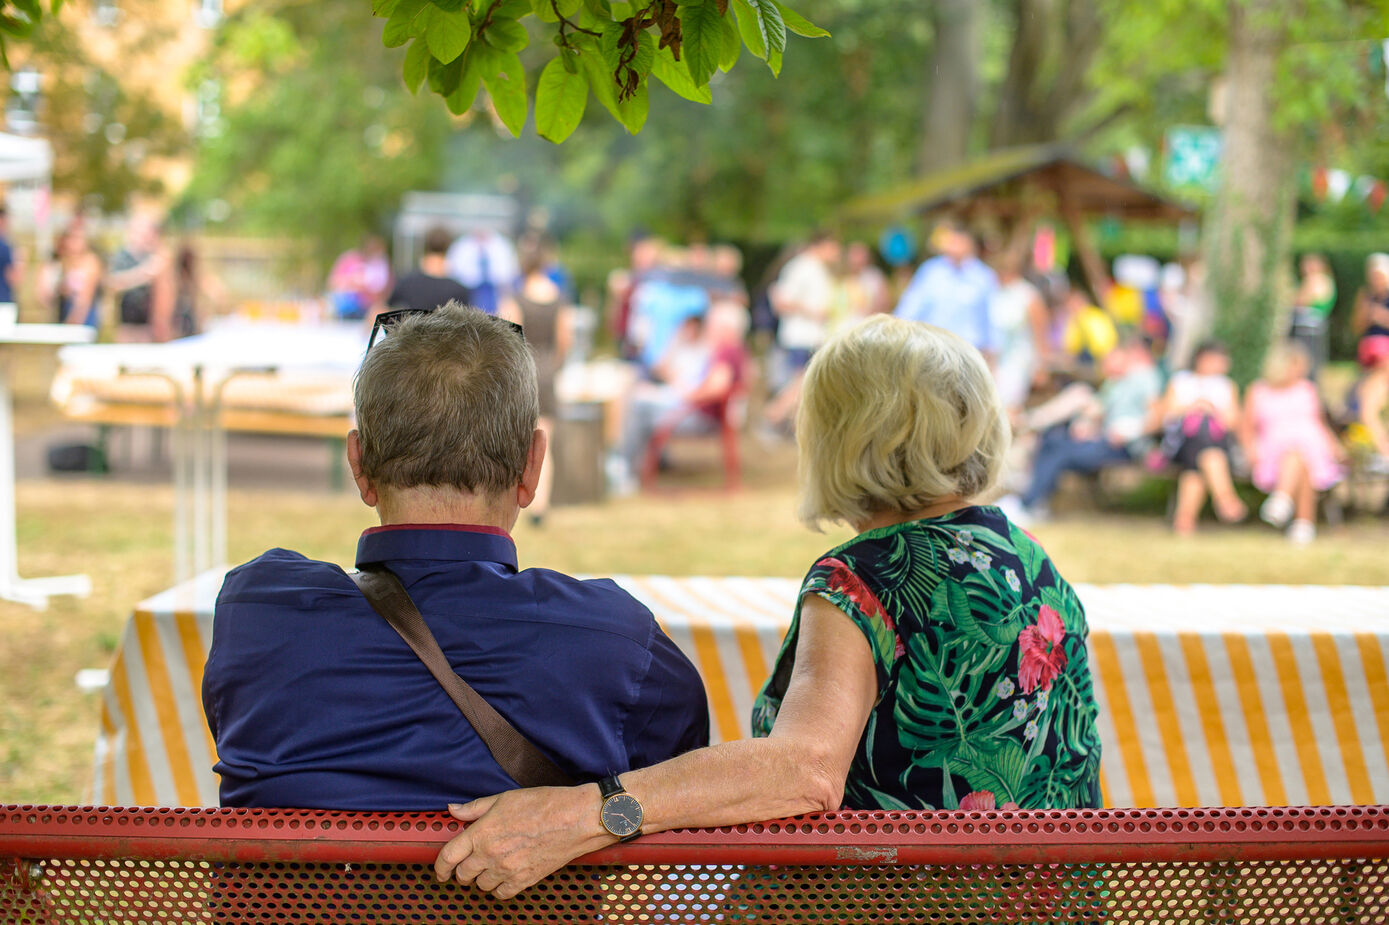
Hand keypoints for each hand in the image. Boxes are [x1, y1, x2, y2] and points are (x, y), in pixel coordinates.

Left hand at [434, 784, 612, 899]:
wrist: (575, 819)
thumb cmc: (543, 804)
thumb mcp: (504, 798)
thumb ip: (475, 808)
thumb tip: (452, 810)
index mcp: (482, 832)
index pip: (449, 857)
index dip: (440, 867)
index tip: (441, 871)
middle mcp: (490, 854)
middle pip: (463, 875)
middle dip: (462, 871)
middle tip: (469, 865)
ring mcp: (507, 870)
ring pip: (481, 886)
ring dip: (481, 878)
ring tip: (490, 867)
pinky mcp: (524, 880)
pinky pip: (501, 894)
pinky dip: (499, 888)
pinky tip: (504, 876)